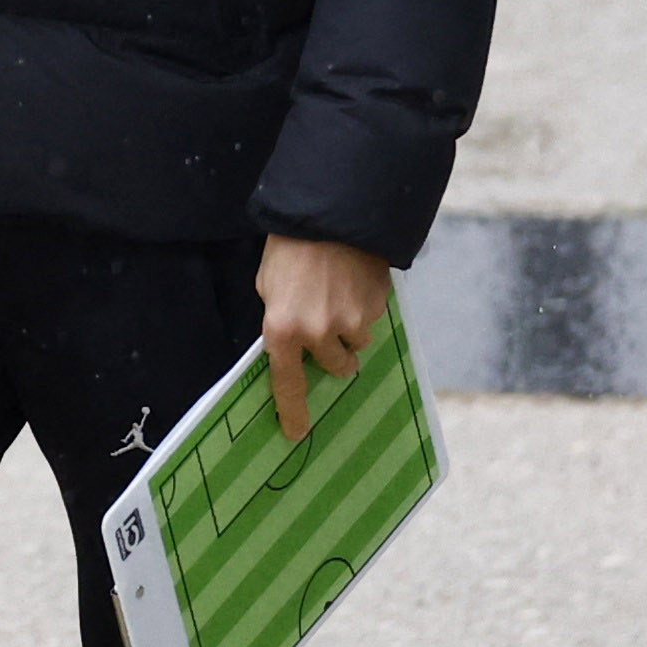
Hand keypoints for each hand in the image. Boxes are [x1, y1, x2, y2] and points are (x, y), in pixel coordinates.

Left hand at [256, 234, 392, 439]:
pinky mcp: (376, 307)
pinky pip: (372, 319)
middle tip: (325, 324)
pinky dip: (364, 306)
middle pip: (336, 367)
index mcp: (282, 329)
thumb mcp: (269, 286)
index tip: (296, 433)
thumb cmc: (290, 249)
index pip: (288, 383)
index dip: (292, 411)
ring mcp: (350, 321)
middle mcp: (317, 332)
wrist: (329, 214)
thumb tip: (295, 346)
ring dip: (349, 327)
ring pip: (357, 343)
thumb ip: (281, 320)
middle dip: (333, 352)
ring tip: (338, 292)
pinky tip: (353, 281)